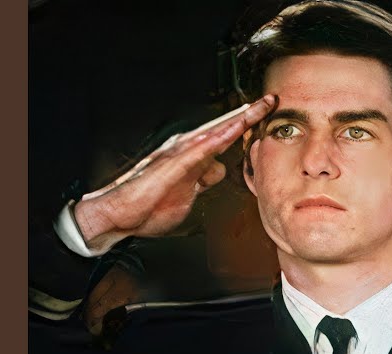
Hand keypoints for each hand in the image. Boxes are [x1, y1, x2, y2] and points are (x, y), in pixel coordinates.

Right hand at [73, 94, 276, 253]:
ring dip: (238, 119)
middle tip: (270, 101)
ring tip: (259, 107)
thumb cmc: (150, 207)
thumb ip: (203, 180)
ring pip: (216, 131)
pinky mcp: (175, 163)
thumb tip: (217, 170)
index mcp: (192, 158)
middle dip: (248, 115)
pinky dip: (220, 137)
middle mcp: (187, 149)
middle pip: (223, 128)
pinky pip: (203, 147)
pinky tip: (235, 129)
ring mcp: (181, 154)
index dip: (245, 127)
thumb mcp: (189, 194)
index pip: (224, 138)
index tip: (266, 118)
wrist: (122, 215)